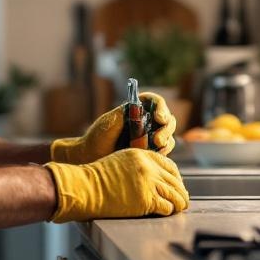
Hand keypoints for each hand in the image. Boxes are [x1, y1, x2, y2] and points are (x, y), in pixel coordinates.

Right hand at [45, 149, 188, 222]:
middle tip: (182, 199)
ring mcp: (148, 183)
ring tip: (179, 208)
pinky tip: (167, 213)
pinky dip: (169, 211)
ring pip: (175, 194)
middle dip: (181, 191)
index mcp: (142, 155)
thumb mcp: (120, 162)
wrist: (84, 188)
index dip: (176, 177)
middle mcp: (147, 167)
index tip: (177, 184)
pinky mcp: (146, 200)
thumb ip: (138, 167)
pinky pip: (166, 207)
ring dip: (179, 203)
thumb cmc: (96, 179)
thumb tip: (153, 179)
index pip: (169, 165)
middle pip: (175, 180)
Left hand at [49, 92, 176, 163]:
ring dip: (166, 141)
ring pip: (168, 135)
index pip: (155, 102)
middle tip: (158, 140)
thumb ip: (124, 113)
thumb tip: (138, 106)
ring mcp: (150, 137)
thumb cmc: (97, 137)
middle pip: (167, 119)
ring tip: (157, 148)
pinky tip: (156, 155)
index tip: (159, 117)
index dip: (161, 107)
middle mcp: (146, 121)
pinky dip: (163, 152)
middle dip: (166, 128)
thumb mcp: (109, 122)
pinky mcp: (150, 151)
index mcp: (136, 109)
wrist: (91, 157)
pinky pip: (164, 150)